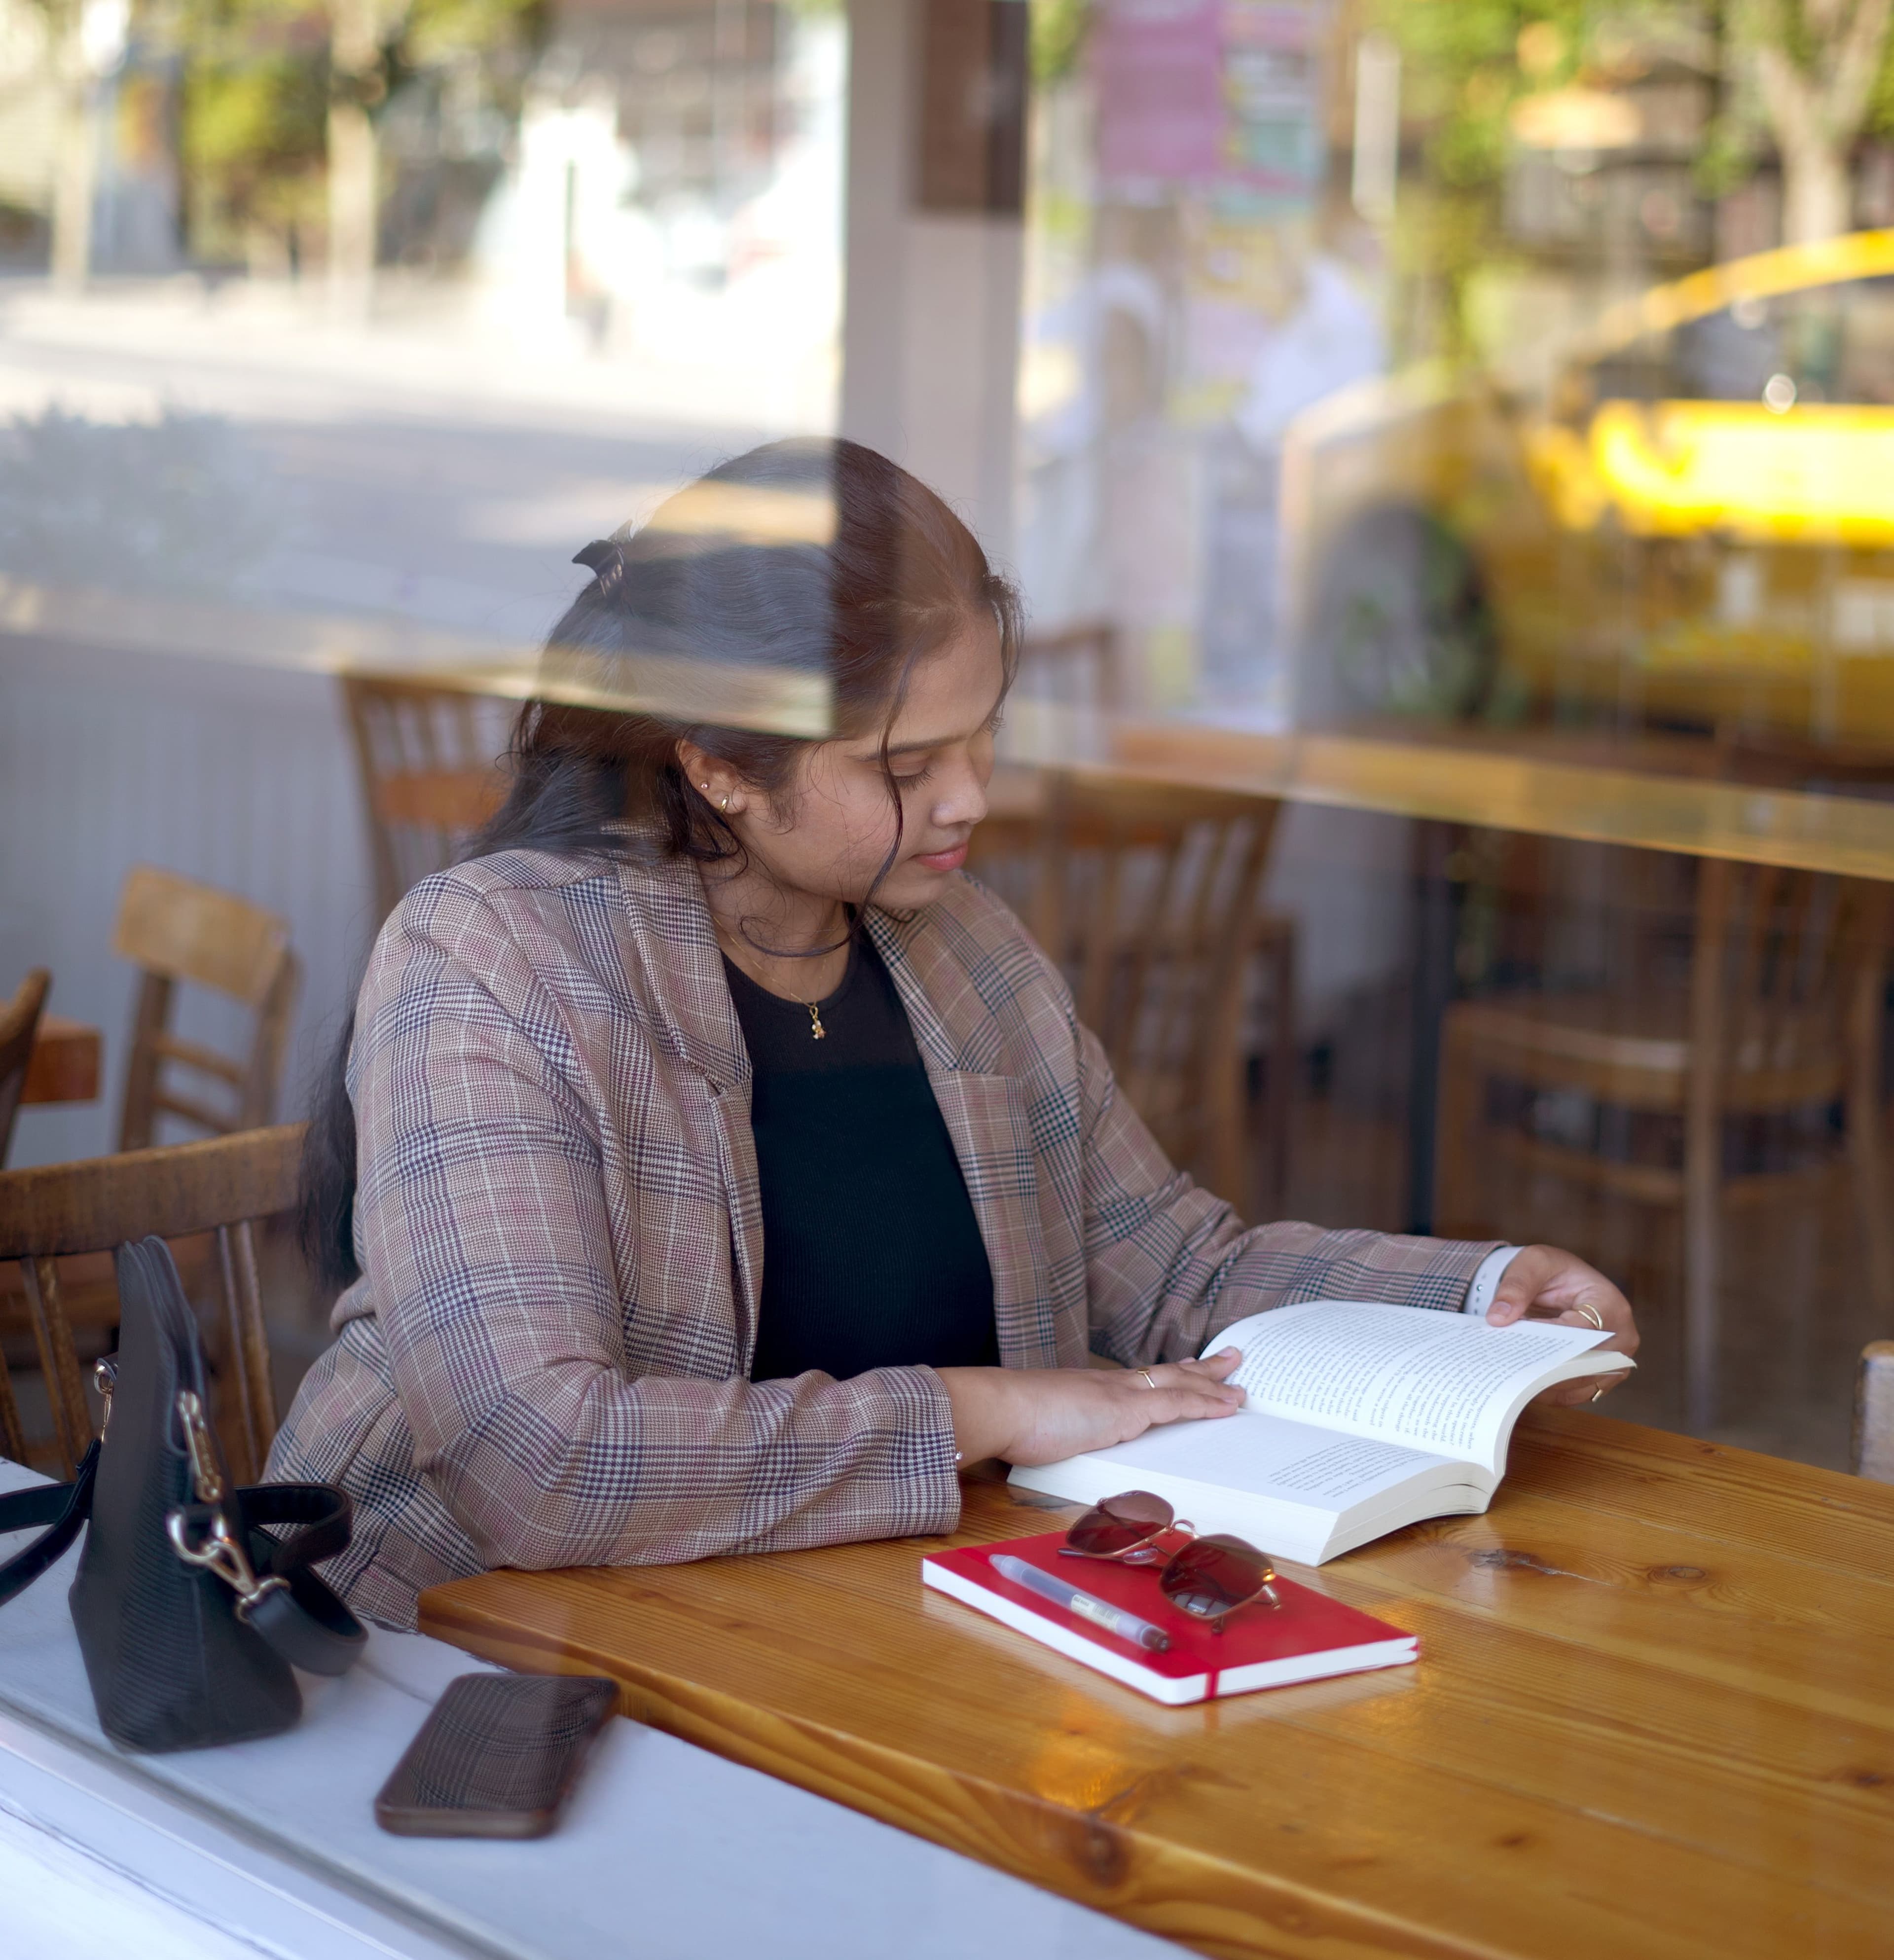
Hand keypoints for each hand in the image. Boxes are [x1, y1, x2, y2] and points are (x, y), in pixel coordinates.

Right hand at [937, 1352, 1245, 1466]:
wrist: (1000, 1408)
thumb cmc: (1012, 1420)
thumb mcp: (1046, 1425)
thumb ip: (1063, 1430)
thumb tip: (1059, 1442)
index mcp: (1095, 1390)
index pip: (1142, 1380)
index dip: (1170, 1374)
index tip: (1192, 1366)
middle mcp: (1112, 1386)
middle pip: (1167, 1373)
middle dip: (1202, 1369)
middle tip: (1230, 1358)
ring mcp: (1121, 1396)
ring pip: (1179, 1383)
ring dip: (1213, 1383)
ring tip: (1240, 1379)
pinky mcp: (1126, 1410)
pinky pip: (1176, 1404)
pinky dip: (1205, 1403)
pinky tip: (1227, 1404)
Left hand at [1486, 1244, 1639, 1407]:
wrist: (1558, 1282)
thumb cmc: (1551, 1270)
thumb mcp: (1532, 1263)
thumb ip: (1515, 1287)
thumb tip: (1498, 1318)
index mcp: (1610, 1303)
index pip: (1583, 1331)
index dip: (1551, 1341)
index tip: (1519, 1345)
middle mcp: (1621, 1337)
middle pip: (1587, 1365)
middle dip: (1549, 1369)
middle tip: (1511, 1372)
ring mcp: (1614, 1361)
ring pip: (1581, 1385)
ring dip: (1547, 1386)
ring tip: (1512, 1381)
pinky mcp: (1600, 1376)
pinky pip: (1575, 1394)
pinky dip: (1550, 1392)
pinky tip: (1521, 1386)